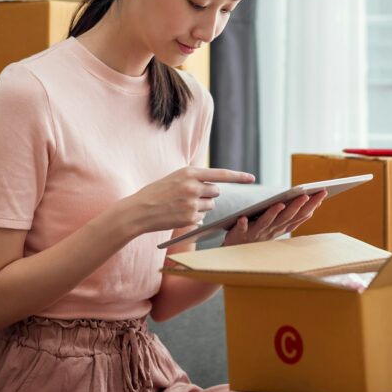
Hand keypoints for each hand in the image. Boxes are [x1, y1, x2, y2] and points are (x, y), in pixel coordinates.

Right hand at [116, 166, 254, 236]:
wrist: (139, 210)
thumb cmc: (156, 192)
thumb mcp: (175, 178)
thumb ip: (194, 179)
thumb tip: (215, 188)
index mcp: (189, 173)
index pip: (220, 174)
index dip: (238, 176)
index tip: (252, 178)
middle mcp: (193, 187)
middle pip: (216, 191)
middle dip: (209, 194)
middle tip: (193, 195)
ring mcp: (192, 203)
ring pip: (211, 205)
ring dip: (203, 205)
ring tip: (183, 205)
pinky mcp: (190, 218)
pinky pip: (202, 217)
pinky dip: (195, 217)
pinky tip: (179, 214)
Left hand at [222, 190, 326, 246]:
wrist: (237, 252)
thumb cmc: (258, 235)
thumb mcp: (277, 227)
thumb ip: (290, 218)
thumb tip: (310, 206)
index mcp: (281, 228)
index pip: (300, 216)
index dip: (312, 205)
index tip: (322, 192)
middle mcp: (271, 231)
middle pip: (286, 218)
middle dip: (298, 206)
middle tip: (307, 195)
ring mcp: (256, 234)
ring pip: (267, 222)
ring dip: (274, 213)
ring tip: (281, 203)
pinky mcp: (240, 235)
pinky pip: (242, 229)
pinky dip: (243, 225)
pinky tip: (243, 218)